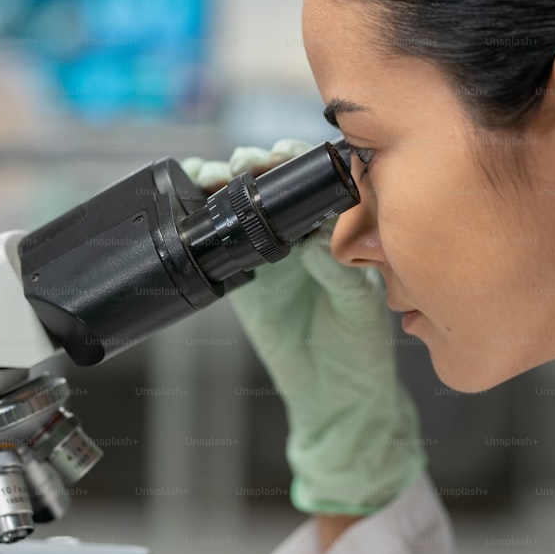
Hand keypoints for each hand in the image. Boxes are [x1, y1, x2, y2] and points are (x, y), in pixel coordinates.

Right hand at [183, 141, 425, 515]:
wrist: (331, 396)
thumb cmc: (361, 349)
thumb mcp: (358, 306)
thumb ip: (338, 271)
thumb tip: (314, 238)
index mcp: (340, 229)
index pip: (317, 179)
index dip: (297, 161)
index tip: (283, 157)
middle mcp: (303, 231)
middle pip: (273, 180)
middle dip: (255, 163)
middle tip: (244, 165)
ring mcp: (269, 250)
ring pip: (241, 200)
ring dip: (223, 180)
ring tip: (213, 177)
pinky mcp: (241, 274)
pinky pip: (218, 238)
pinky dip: (202, 216)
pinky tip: (193, 203)